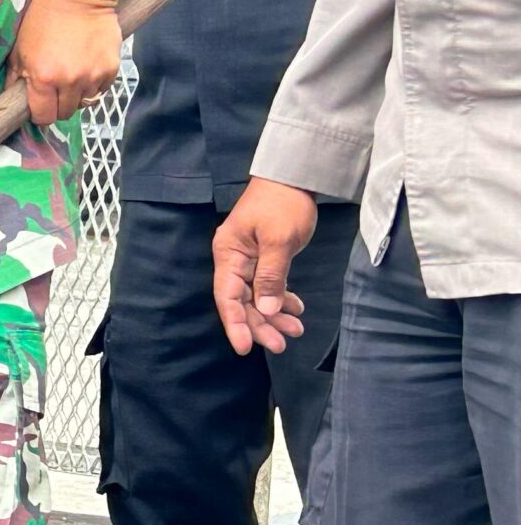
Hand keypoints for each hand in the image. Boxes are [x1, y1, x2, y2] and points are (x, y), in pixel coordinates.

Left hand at [11, 0, 122, 125]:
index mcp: (43, 77)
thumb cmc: (44, 16)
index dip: (40, 113)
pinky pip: (101, 90)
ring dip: (77, 94)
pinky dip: (94, 84)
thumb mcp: (20, 47)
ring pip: (84, 103)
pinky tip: (86, 66)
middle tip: (55, 88)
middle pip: (64, 113)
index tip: (41, 105)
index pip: (43, 116)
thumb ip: (15, 78)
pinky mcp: (111, 68)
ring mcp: (93, 75)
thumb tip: (11, 99)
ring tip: (71, 73)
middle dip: (58, 104)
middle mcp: (69, 80)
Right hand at [214, 180, 318, 355]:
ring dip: (274, 314)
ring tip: (296, 329)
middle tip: (282, 344)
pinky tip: (296, 308)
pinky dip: (281, 299)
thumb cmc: (282, 204)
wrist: (293, 176)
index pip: (228, 296)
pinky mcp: (264, 258)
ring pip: (257, 297)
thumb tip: (266, 310)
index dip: (236, 323)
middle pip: (243, 301)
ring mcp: (249, 260)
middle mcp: (234, 260)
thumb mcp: (279, 240)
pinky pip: (268, 286)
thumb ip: (271, 276)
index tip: (247, 347)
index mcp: (229, 254)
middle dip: (261, 324)